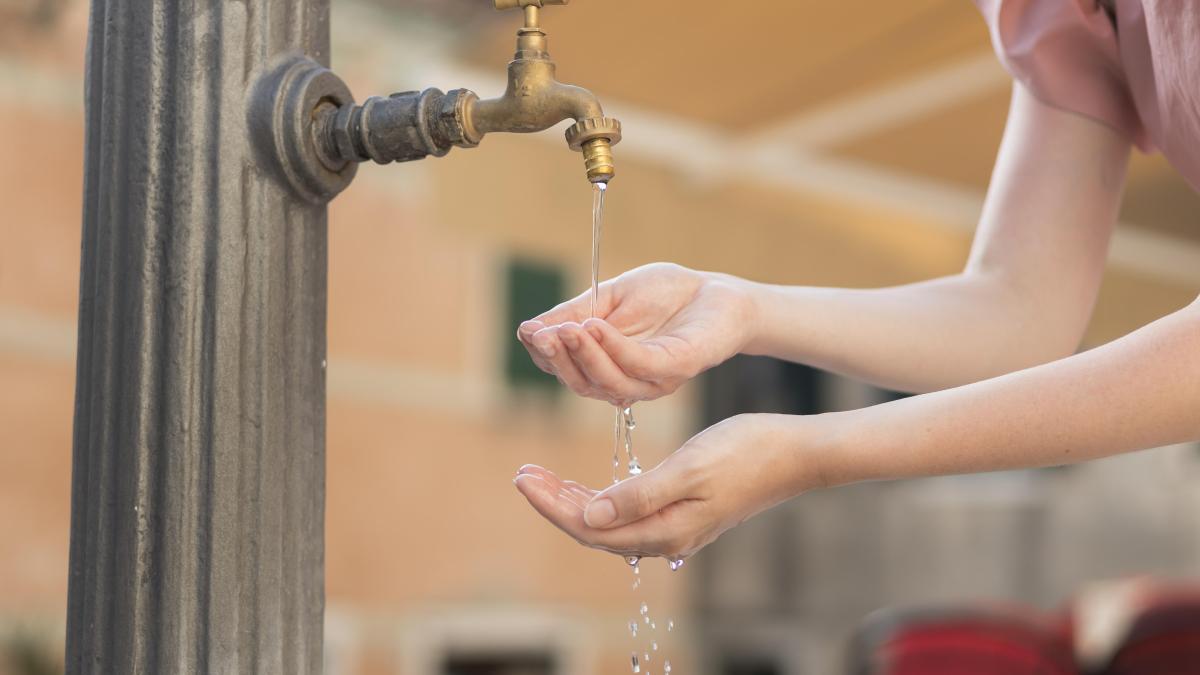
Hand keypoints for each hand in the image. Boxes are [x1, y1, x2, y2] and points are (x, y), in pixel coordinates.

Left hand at [512, 414, 822, 559]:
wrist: (795, 453)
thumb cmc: (746, 452)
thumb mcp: (689, 468)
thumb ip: (639, 495)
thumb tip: (590, 515)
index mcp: (664, 529)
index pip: (590, 526)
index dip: (553, 505)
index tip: (523, 477)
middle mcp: (666, 536)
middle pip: (594, 528)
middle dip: (555, 502)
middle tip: (523, 474)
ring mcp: (676, 526)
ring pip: (609, 522)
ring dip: (574, 500)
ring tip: (543, 478)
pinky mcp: (683, 512)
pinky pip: (628, 513)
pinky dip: (601, 498)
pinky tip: (588, 486)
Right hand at [516, 263, 756, 404]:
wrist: (717, 290)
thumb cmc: (665, 294)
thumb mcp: (609, 298)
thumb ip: (574, 314)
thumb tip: (528, 329)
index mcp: (606, 366)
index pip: (565, 369)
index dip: (544, 353)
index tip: (528, 331)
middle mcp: (626, 381)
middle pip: (582, 383)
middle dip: (558, 360)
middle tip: (541, 335)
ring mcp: (652, 380)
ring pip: (607, 382)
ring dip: (582, 356)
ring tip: (566, 329)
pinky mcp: (676, 368)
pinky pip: (639, 366)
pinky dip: (613, 348)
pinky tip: (595, 326)